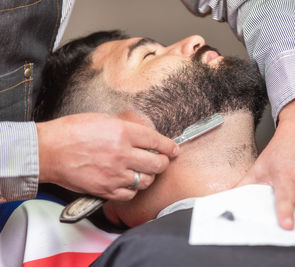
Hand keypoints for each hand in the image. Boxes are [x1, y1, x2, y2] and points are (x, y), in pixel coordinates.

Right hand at [36, 112, 177, 200]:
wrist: (49, 150)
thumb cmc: (71, 132)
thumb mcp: (103, 120)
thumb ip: (126, 129)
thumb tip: (144, 136)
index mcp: (123, 133)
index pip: (158, 141)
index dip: (170, 146)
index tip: (174, 149)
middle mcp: (122, 154)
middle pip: (158, 164)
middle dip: (164, 162)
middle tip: (162, 161)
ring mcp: (115, 174)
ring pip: (146, 180)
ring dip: (149, 176)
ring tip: (144, 171)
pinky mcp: (106, 189)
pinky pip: (130, 193)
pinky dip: (133, 188)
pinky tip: (129, 181)